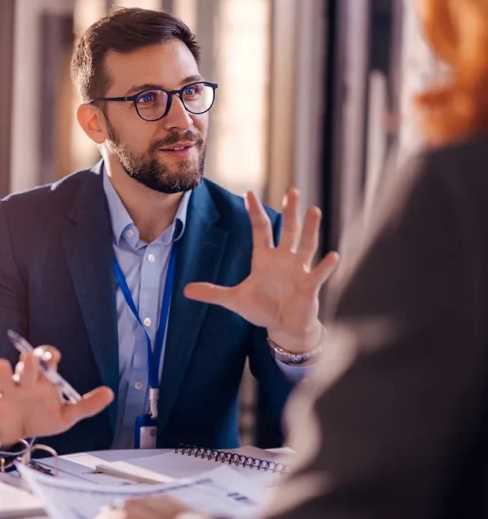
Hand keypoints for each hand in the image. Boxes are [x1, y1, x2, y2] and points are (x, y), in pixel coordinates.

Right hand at [0, 346, 113, 447]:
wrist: (18, 436)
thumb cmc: (42, 417)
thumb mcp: (67, 415)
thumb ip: (87, 405)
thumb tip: (110, 394)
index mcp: (44, 380)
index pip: (46, 360)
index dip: (48, 356)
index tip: (53, 357)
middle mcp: (25, 381)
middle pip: (26, 367)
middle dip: (29, 363)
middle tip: (31, 360)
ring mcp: (8, 391)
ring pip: (4, 377)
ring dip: (3, 372)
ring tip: (1, 366)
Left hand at [184, 190, 338, 352]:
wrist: (283, 327)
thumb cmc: (263, 310)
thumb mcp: (235, 300)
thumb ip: (213, 293)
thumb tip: (186, 290)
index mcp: (265, 258)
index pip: (260, 229)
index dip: (254, 212)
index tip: (248, 193)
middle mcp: (284, 259)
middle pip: (288, 230)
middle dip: (290, 212)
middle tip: (291, 191)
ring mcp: (299, 271)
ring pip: (306, 245)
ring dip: (310, 229)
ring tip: (314, 211)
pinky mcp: (309, 286)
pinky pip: (318, 273)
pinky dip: (325, 266)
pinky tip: (333, 255)